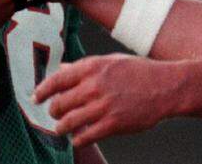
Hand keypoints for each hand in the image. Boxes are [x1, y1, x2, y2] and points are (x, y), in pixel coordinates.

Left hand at [33, 54, 178, 147]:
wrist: (166, 87)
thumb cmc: (138, 72)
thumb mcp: (110, 61)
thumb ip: (83, 67)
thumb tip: (61, 70)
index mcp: (92, 67)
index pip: (56, 80)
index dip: (42, 91)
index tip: (35, 98)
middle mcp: (94, 86)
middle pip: (59, 104)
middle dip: (53, 111)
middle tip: (54, 114)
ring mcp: (103, 106)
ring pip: (68, 122)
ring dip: (61, 128)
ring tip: (61, 129)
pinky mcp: (113, 124)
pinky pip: (85, 136)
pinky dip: (77, 139)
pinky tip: (78, 138)